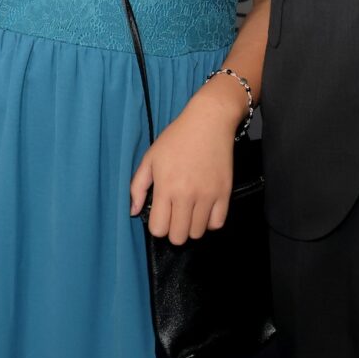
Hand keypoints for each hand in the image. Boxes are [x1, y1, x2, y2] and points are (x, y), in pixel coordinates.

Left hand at [130, 79, 242, 244]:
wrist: (209, 121)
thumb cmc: (176, 138)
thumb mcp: (151, 158)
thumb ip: (138, 187)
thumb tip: (133, 211)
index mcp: (166, 187)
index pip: (158, 229)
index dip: (157, 225)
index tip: (161, 214)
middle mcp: (187, 194)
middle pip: (178, 237)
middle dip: (173, 230)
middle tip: (175, 215)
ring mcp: (208, 195)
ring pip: (197, 233)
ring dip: (191, 226)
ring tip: (189, 211)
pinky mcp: (225, 192)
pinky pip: (217, 224)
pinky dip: (210, 222)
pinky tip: (204, 209)